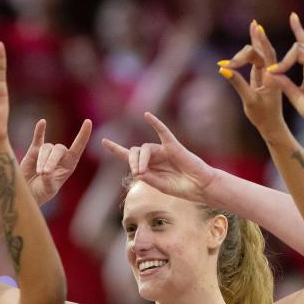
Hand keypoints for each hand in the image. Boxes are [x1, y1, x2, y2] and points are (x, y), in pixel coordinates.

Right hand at [20, 118, 91, 204]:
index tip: (88, 122)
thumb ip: (48, 181)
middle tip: (44, 173)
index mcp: (69, 165)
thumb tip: (46, 171)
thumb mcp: (48, 190)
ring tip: (39, 172)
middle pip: (59, 149)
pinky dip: (39, 131)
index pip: (78, 147)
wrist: (27, 192)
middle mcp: (60, 156)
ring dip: (42, 160)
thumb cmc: (41, 192)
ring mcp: (47, 152)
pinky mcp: (34, 151)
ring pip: (46, 148)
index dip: (83, 135)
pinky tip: (42, 123)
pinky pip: (38, 138)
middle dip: (51, 160)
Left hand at [101, 112, 217, 201]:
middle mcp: (154, 156)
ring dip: (141, 159)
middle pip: (135, 151)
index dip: (116, 149)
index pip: (129, 156)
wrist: (200, 186)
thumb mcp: (161, 186)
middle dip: (131, 161)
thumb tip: (137, 171)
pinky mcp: (174, 146)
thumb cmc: (182, 188)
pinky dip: (155, 123)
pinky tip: (147, 116)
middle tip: (136, 173)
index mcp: (148, 166)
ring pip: (145, 148)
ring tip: (142, 171)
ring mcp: (163, 149)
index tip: (104, 141)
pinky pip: (163, 132)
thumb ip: (149, 178)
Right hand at [217, 21, 288, 138]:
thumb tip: (223, 69)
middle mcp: (272, 72)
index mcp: (273, 76)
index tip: (256, 28)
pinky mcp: (260, 75)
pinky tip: (252, 32)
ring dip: (250, 45)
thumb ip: (237, 83)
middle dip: (249, 47)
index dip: (261, 40)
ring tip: (252, 26)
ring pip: (258, 53)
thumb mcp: (249, 100)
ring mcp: (266, 72)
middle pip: (260, 51)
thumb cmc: (262, 116)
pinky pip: (255, 58)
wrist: (271, 125)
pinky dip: (250, 48)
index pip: (267, 54)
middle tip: (243, 38)